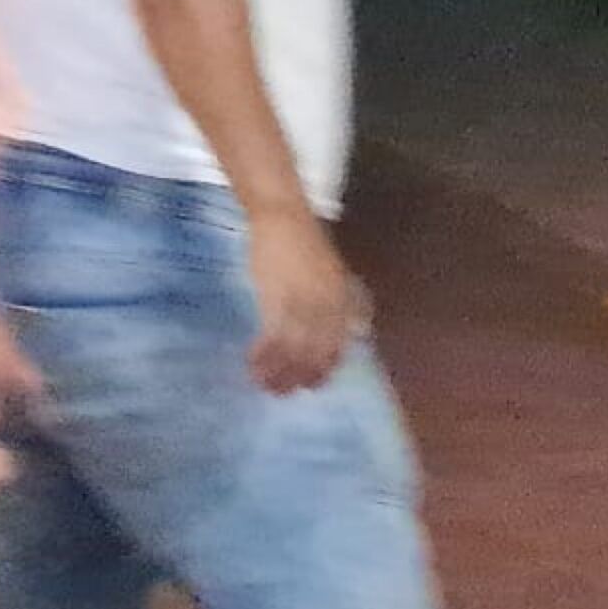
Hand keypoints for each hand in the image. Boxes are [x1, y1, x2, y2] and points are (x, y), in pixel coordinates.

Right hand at [246, 209, 364, 394]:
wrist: (282, 215)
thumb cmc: (303, 240)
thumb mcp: (332, 271)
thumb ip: (342, 300)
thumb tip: (355, 327)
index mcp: (342, 298)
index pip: (338, 344)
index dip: (325, 367)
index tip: (311, 384)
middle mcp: (327, 305)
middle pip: (316, 352)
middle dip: (300, 376)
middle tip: (284, 392)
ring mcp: (303, 302)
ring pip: (294, 349)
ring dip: (278, 371)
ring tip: (263, 384)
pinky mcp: (278, 297)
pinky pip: (273, 335)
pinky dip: (264, 353)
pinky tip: (252, 361)